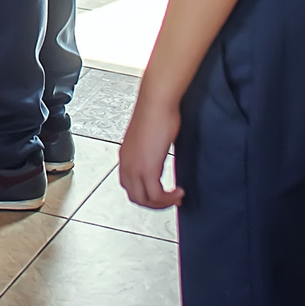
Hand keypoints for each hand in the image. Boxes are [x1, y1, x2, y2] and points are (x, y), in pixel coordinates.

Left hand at [120, 92, 182, 208]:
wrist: (156, 102)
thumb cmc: (156, 112)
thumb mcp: (149, 136)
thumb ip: (150, 149)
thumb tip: (158, 153)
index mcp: (125, 156)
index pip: (130, 185)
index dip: (146, 194)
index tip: (161, 194)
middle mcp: (126, 163)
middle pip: (136, 197)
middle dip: (154, 204)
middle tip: (171, 201)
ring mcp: (135, 167)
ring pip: (145, 200)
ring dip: (163, 203)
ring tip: (177, 198)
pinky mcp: (147, 168)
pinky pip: (156, 195)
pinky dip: (168, 198)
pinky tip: (179, 192)